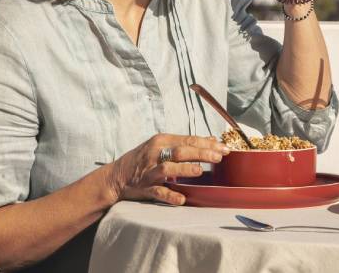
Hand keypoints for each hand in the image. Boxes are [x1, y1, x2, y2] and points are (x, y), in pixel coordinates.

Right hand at [105, 134, 228, 205]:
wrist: (115, 177)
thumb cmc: (143, 159)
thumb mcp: (162, 146)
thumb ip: (185, 143)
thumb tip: (212, 139)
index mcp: (162, 141)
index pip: (188, 139)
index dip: (207, 143)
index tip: (224, 147)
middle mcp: (155, 154)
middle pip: (180, 151)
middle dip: (201, 153)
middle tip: (219, 157)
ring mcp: (149, 172)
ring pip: (168, 169)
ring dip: (185, 170)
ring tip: (200, 171)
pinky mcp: (143, 188)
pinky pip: (158, 192)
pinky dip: (170, 195)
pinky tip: (181, 199)